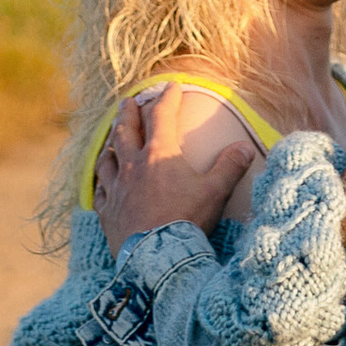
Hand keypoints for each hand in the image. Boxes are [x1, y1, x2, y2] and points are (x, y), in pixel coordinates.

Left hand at [93, 90, 253, 249]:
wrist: (157, 258)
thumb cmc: (186, 221)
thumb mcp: (215, 191)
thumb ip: (229, 167)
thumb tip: (245, 147)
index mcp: (159, 154)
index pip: (162, 116)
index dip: (167, 98)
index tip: (171, 86)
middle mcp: (133, 166)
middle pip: (126, 131)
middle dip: (128, 113)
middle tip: (128, 102)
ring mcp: (117, 188)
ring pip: (108, 158)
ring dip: (110, 145)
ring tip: (111, 139)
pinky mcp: (108, 211)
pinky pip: (100, 191)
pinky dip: (102, 182)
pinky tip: (103, 183)